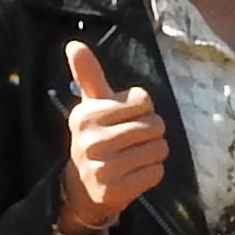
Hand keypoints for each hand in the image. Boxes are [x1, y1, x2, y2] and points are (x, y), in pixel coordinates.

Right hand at [58, 39, 168, 233]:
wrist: (83, 188)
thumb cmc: (96, 137)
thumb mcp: (92, 106)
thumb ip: (88, 74)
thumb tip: (74, 43)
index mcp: (86, 115)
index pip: (143, 100)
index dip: (142, 109)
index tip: (124, 118)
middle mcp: (91, 140)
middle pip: (155, 124)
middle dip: (151, 132)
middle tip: (132, 141)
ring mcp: (103, 168)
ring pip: (159, 148)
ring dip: (154, 153)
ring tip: (134, 157)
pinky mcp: (117, 190)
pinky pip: (157, 172)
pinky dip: (152, 173)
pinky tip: (134, 174)